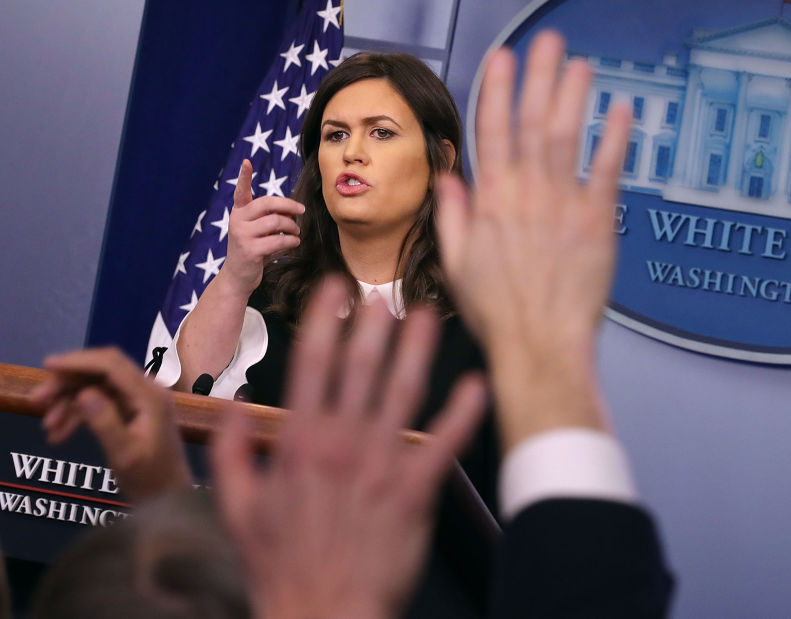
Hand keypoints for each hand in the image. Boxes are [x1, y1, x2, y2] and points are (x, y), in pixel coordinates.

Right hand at [30, 348, 192, 501]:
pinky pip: (100, 403)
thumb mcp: (125, 454)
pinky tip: (58, 436)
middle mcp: (147, 391)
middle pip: (101, 373)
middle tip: (37, 401)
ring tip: (48, 427)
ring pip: (97, 388)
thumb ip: (105, 423)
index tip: (47, 365)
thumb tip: (83, 393)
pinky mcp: (132, 412)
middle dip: (67, 384)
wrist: (170, 496)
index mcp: (150, 395)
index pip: (112, 364)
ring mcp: (140, 401)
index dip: (78, 361)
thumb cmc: (151, 479)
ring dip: (69, 403)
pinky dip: (78, 415)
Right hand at [212, 277, 486, 618]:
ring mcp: (381, 464)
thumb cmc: (282, 567)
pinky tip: (477, 384)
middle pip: (362, 369)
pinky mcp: (415, 489)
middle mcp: (341, 443)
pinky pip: (443, 441)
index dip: (325, 321)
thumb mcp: (238, 510)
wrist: (323, 614)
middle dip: (375, 325)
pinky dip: (463, 411)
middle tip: (387, 292)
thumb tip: (229, 408)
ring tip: (427, 315)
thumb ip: (229, 455)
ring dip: (417, 349)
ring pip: (403, 392)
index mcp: (299, 442)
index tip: (335, 289)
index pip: (312, 365)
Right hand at [220, 159, 304, 295]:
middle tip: (301, 210)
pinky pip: (278, 240)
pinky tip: (294, 242)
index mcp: (239, 212)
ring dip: (292, 226)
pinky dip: (291, 240)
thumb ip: (271, 217)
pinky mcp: (250, 250)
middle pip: (267, 203)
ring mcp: (242, 235)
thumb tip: (293, 209)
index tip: (247, 162)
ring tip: (296, 232)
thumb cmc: (253, 249)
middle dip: (288, 205)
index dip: (244, 177)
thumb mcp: (258, 230)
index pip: (240, 191)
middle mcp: (237, 220)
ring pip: (276, 222)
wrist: (238, 277)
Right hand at [437, 31, 630, 448]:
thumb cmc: (496, 313)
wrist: (538, 346)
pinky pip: (607, 172)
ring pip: (566, 138)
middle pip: (531, 122)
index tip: (502, 57)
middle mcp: (525, 194)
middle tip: (548, 40)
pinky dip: (614, 139)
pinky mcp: (597, 223)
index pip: (491, 132)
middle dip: (539, 78)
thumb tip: (450, 175)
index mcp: (490, 202)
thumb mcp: (456, 264)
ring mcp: (563, 206)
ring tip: (581, 62)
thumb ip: (453, 216)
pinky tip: (621, 110)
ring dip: (574, 97)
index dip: (497, 90)